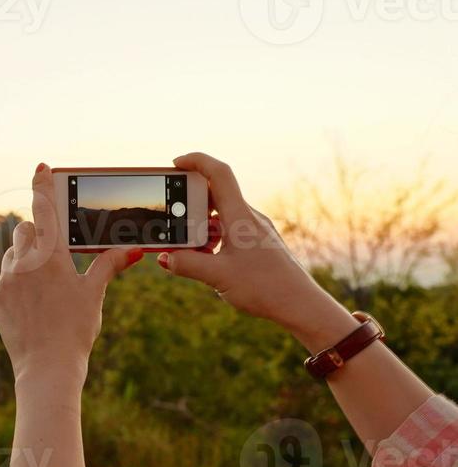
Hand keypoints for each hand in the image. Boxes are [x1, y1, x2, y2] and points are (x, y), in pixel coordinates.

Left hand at [0, 164, 142, 383]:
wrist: (47, 367)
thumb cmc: (76, 330)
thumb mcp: (94, 294)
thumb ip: (109, 266)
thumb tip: (135, 250)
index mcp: (50, 256)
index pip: (46, 209)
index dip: (43, 185)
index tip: (41, 167)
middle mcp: (23, 262)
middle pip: (26, 229)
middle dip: (39, 233)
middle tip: (55, 251)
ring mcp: (6, 280)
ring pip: (13, 253)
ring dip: (26, 257)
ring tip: (46, 282)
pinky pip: (5, 278)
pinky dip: (17, 281)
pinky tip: (33, 303)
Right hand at [161, 152, 356, 350]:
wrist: (301, 305)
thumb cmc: (265, 288)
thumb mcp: (217, 276)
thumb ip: (186, 264)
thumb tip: (164, 258)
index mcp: (240, 217)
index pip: (219, 174)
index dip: (196, 161)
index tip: (175, 164)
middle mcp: (249, 218)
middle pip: (215, 196)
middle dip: (189, 206)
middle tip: (172, 221)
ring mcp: (255, 230)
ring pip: (221, 217)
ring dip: (200, 227)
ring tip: (188, 249)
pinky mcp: (258, 244)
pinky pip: (230, 231)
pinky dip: (212, 239)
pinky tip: (206, 259)